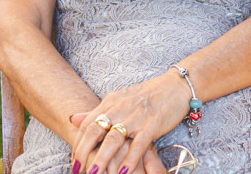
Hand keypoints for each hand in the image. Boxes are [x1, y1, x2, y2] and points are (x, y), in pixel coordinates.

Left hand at [71, 71, 189, 173]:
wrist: (177, 85)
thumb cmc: (149, 94)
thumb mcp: (120, 99)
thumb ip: (98, 111)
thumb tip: (73, 118)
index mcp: (111, 102)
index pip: (87, 123)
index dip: (78, 143)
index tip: (73, 160)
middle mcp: (121, 108)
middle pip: (95, 131)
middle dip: (83, 152)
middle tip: (77, 170)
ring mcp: (136, 116)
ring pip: (113, 139)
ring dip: (101, 158)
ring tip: (93, 173)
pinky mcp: (152, 124)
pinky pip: (138, 144)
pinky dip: (130, 159)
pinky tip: (123, 171)